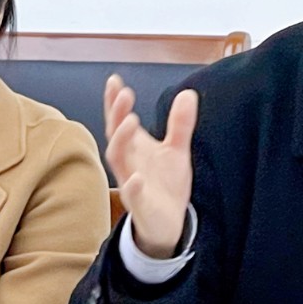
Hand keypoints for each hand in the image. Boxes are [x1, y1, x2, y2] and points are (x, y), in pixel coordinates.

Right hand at [104, 75, 197, 258]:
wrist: (168, 223)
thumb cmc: (166, 184)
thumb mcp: (177, 150)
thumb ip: (180, 124)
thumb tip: (187, 93)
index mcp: (135, 147)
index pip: (120, 120)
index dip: (114, 101)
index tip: (114, 80)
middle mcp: (128, 162)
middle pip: (115, 134)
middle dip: (116, 114)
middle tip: (124, 94)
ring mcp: (131, 182)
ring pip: (117, 160)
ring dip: (121, 140)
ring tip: (131, 120)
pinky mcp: (141, 204)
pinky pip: (133, 195)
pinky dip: (132, 186)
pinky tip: (136, 178)